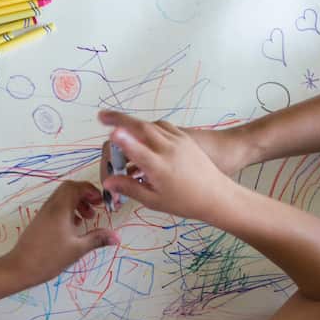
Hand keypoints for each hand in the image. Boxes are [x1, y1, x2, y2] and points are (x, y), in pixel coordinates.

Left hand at [6, 180, 117, 283]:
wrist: (20, 268)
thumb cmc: (49, 258)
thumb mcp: (77, 249)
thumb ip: (97, 239)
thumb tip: (116, 237)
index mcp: (60, 209)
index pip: (76, 187)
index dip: (91, 190)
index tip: (101, 202)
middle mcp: (51, 207)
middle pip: (69, 188)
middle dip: (84, 194)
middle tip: (95, 207)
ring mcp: (44, 213)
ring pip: (62, 197)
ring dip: (77, 202)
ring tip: (87, 218)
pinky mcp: (41, 221)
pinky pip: (57, 206)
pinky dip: (69, 210)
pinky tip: (75, 225)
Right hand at [98, 111, 238, 220]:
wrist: (217, 195)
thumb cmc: (185, 202)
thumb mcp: (155, 200)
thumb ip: (130, 188)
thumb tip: (108, 182)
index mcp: (160, 167)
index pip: (137, 149)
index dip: (123, 140)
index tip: (111, 131)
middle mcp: (169, 150)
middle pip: (141, 128)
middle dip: (120, 119)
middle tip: (102, 116)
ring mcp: (179, 141)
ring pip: (151, 125)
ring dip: (134, 123)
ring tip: (119, 124)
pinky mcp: (186, 138)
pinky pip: (163, 127)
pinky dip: (150, 127)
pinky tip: (143, 132)